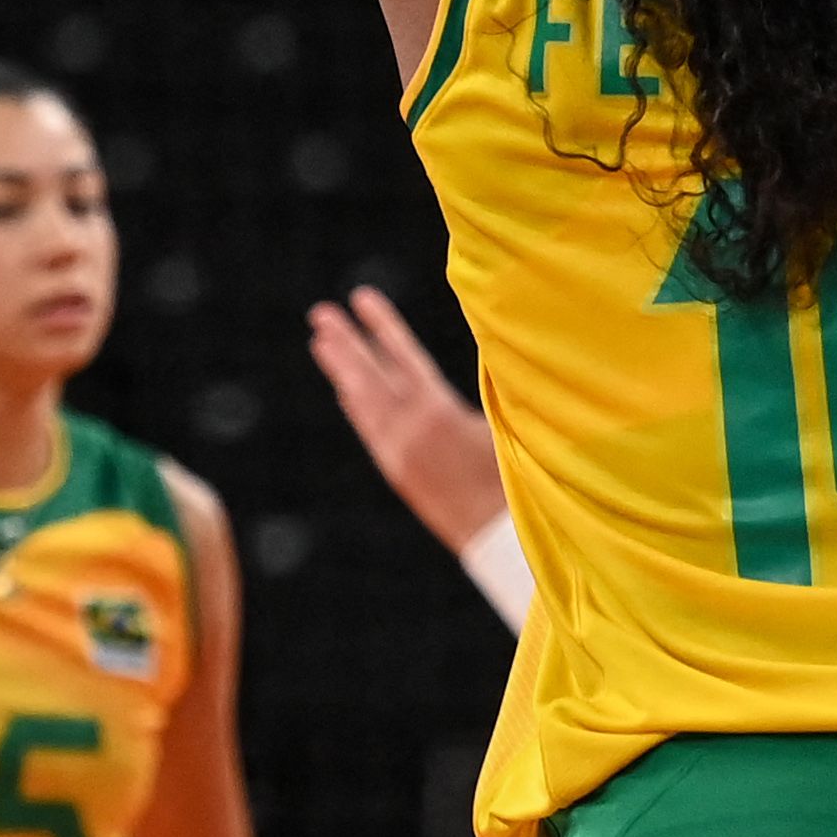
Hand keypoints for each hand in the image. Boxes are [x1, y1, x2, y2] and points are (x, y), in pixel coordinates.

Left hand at [305, 289, 505, 545]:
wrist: (499, 540)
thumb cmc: (516, 480)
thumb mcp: (505, 425)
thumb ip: (487, 387)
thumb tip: (482, 351)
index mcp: (438, 414)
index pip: (403, 358)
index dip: (382, 325)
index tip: (360, 296)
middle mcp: (409, 431)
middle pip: (370, 377)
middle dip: (346, 343)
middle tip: (320, 312)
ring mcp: (398, 454)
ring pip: (362, 405)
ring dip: (342, 371)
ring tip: (320, 342)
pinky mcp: (398, 473)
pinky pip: (369, 430)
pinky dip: (355, 406)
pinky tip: (346, 392)